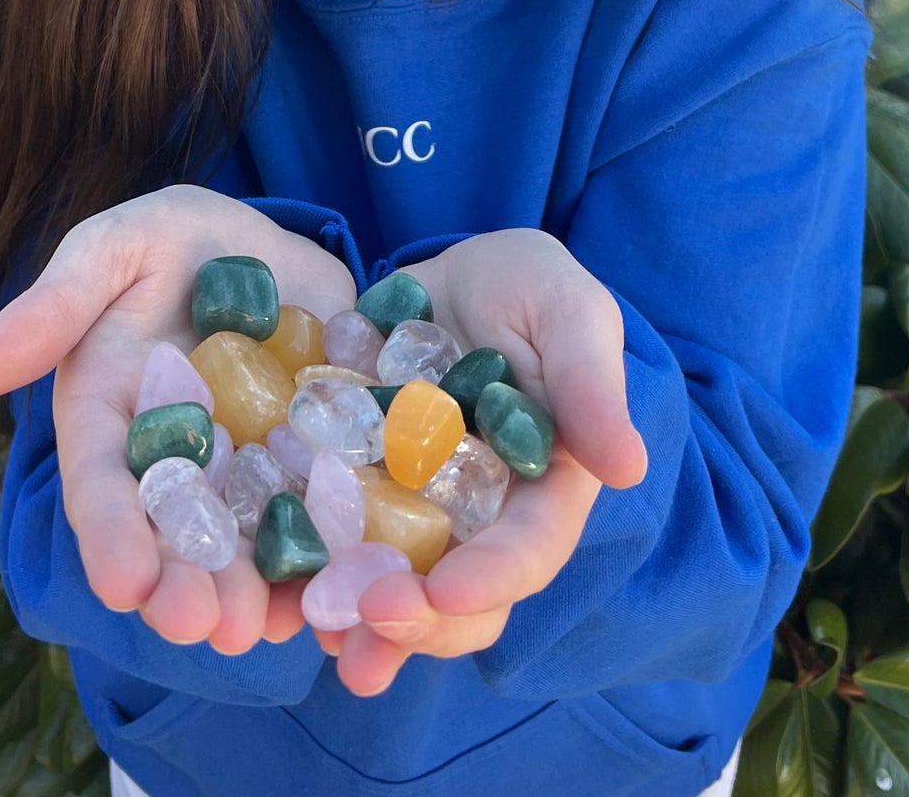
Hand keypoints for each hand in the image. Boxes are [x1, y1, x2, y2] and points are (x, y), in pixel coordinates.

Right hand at [0, 185, 356, 655]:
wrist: (263, 240)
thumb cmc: (169, 241)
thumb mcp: (112, 251)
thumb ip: (52, 308)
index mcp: (112, 419)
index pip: (103, 485)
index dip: (111, 535)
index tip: (123, 584)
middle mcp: (175, 462)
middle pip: (177, 533)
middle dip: (190, 585)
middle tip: (209, 628)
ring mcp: (246, 469)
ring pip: (248, 541)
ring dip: (257, 590)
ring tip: (272, 628)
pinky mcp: (314, 459)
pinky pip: (324, 514)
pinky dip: (333, 554)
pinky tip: (345, 589)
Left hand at [309, 228, 647, 695]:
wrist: (450, 272)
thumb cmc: (529, 286)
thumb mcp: (568, 311)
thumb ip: (591, 382)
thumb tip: (628, 466)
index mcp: (545, 486)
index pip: (530, 549)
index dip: (493, 577)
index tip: (447, 589)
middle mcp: (482, 517)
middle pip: (461, 595)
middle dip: (419, 623)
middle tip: (368, 625)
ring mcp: (417, 513)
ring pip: (399, 591)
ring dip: (363, 626)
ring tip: (324, 635)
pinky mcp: (359, 491)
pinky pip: (334, 546)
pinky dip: (310, 575)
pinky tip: (280, 594)